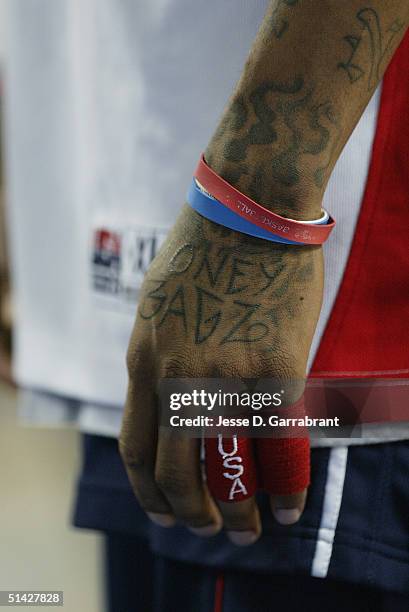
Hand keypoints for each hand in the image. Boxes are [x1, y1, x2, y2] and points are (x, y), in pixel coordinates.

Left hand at [120, 204, 323, 544]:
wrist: (249, 206)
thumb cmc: (205, 247)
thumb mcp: (159, 302)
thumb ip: (160, 353)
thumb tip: (170, 395)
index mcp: (145, 358)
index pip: (135, 445)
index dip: (149, 489)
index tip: (164, 511)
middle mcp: (177, 375)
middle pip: (174, 469)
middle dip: (189, 513)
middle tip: (207, 531)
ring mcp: (227, 373)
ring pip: (227, 466)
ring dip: (237, 510)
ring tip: (248, 530)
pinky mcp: (276, 366)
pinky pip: (280, 442)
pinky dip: (287, 484)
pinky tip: (291, 504)